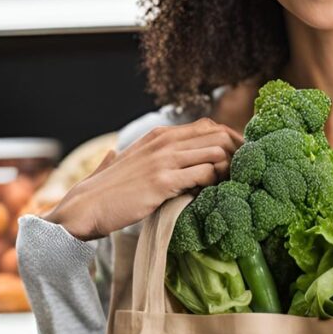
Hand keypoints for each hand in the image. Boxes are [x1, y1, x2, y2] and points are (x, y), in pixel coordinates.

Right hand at [44, 118, 243, 240]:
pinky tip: (218, 194)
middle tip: (247, 172)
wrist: (85, 207)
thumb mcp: (122, 162)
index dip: (231, 139)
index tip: (242, 156)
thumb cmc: (105, 191)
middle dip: (239, 153)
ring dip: (231, 168)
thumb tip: (115, 153)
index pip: (208, 126)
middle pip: (218, 135)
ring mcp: (164, 160)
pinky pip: (204, 174)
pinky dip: (217, 183)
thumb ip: (128, 156)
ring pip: (216, 152)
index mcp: (159, 135)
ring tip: (236, 184)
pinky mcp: (163, 181)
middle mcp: (164, 142)